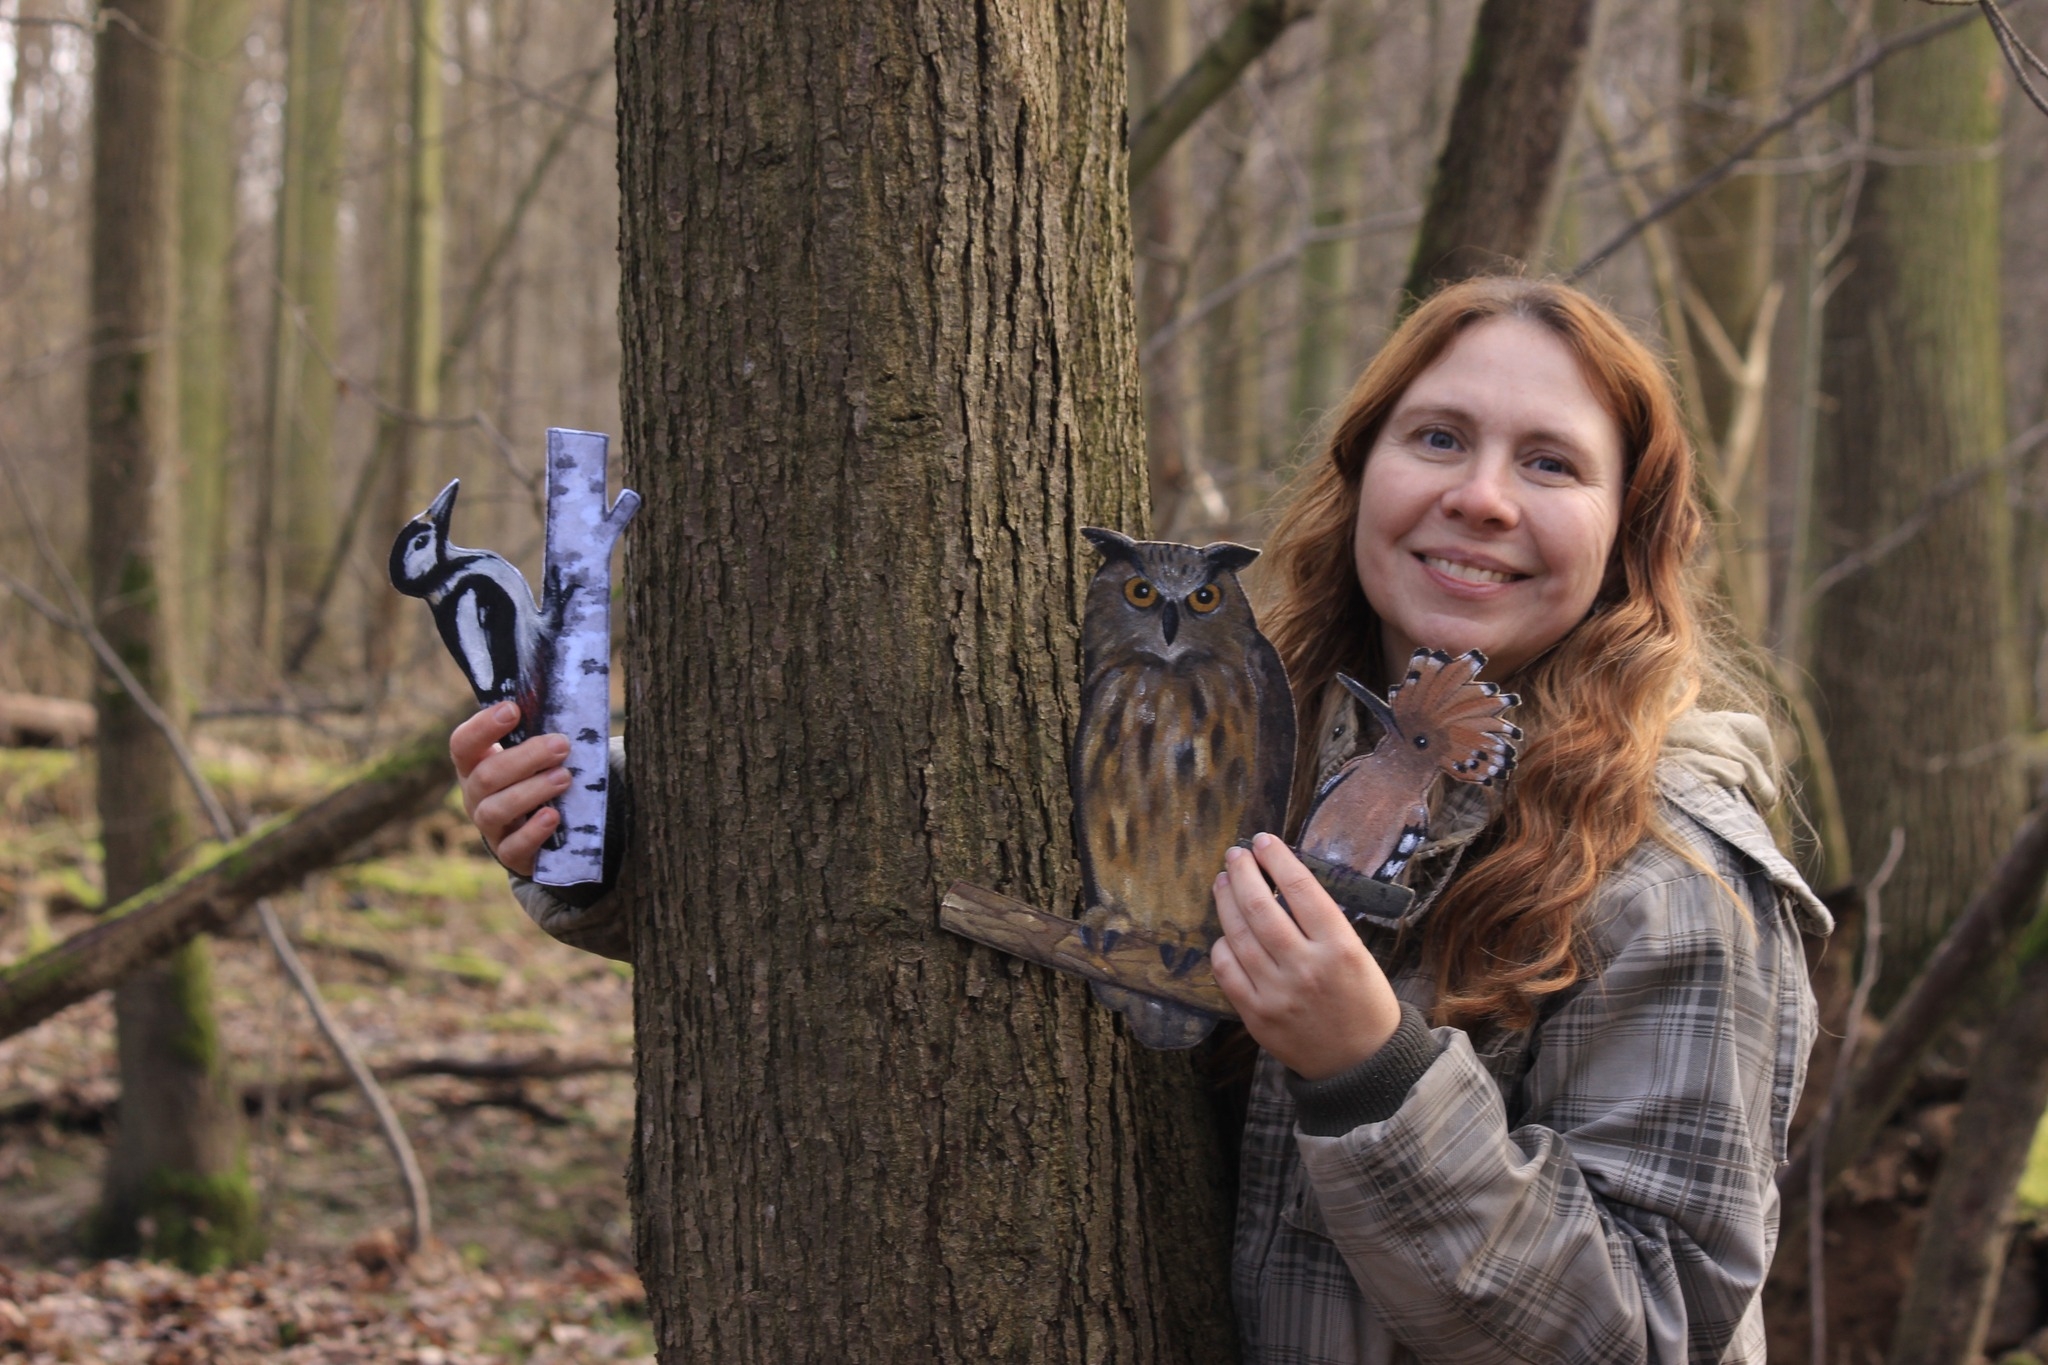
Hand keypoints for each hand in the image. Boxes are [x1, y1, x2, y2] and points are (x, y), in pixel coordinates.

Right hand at [450, 702, 571, 876]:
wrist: (542, 833)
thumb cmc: (535, 779)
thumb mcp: (530, 756)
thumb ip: (536, 734)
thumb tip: (564, 703)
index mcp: (475, 765)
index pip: (463, 744)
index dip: (483, 727)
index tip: (513, 710)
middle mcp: (475, 796)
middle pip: (486, 776)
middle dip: (525, 758)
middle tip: (561, 745)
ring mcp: (490, 827)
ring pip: (496, 809)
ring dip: (531, 791)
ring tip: (564, 777)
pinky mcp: (509, 854)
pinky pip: (513, 847)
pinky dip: (532, 831)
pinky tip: (553, 815)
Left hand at [1210, 832, 1402, 1080]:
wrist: (1362, 1064)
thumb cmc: (1363, 1002)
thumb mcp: (1358, 955)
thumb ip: (1322, 924)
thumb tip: (1282, 885)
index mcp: (1340, 948)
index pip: (1301, 889)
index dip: (1277, 859)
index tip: (1263, 840)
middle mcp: (1306, 967)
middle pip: (1262, 907)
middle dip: (1243, 873)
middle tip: (1235, 854)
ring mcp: (1278, 993)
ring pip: (1239, 935)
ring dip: (1226, 901)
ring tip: (1223, 881)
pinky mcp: (1257, 1015)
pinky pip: (1227, 970)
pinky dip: (1222, 946)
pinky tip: (1224, 931)